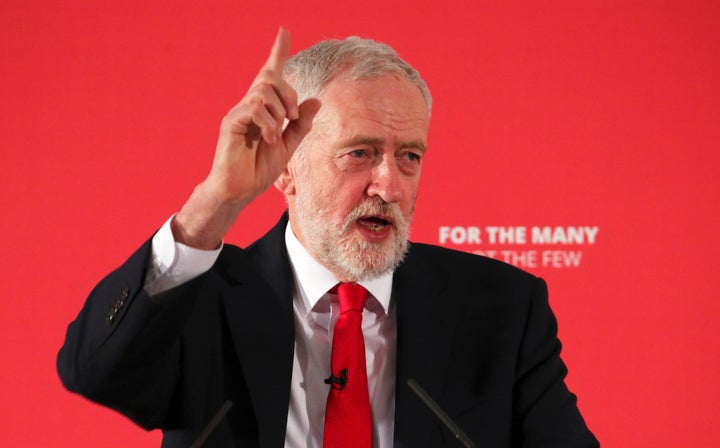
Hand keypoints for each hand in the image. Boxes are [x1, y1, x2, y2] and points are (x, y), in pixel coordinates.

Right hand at [173, 28, 320, 248]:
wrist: (240, 190)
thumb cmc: (259, 168)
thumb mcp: (288, 145)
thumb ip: (300, 124)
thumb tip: (314, 101)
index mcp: (263, 109)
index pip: (270, 73)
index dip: (277, 52)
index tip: (284, 31)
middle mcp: (249, 105)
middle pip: (270, 79)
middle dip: (288, 93)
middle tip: (293, 116)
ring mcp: (239, 113)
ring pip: (263, 91)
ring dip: (279, 110)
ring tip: (277, 132)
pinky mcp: (231, 123)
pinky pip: (253, 109)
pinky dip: (268, 123)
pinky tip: (268, 138)